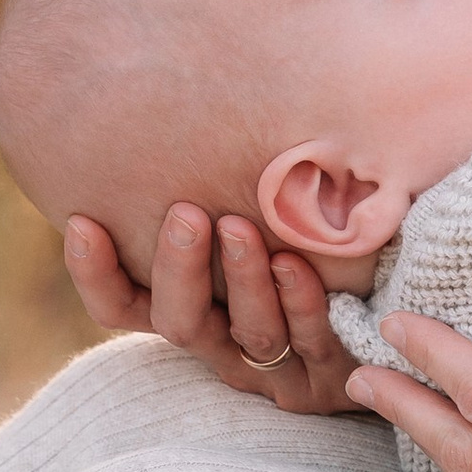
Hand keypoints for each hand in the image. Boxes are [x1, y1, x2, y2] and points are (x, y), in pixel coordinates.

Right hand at [62, 203, 362, 413]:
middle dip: (177, 268)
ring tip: (239, 226)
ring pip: (248, 332)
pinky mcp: (331, 375)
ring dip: (240, 278)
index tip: (81, 221)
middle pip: (178, 322)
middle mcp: (225, 344)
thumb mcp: (256, 213)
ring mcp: (278, 366)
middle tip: (183, 213)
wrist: (390, 309)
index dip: (93, 275)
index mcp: (193, 311)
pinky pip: (313, 339)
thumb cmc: (308, 238)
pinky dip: (302, 301)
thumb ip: (216, 185)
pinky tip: (296, 261)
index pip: (121, 307)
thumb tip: (171, 95)